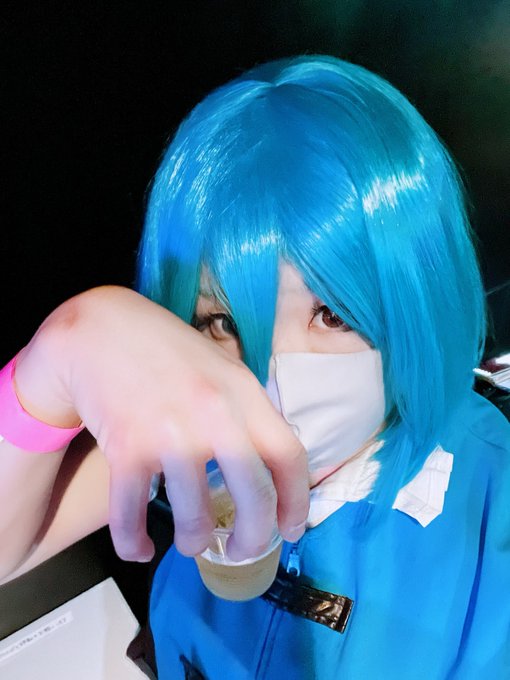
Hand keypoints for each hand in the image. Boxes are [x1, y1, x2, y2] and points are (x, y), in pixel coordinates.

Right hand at [20, 286, 308, 561]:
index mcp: (245, 393)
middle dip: (255, 538)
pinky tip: (140, 548)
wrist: (102, 330)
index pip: (289, 456)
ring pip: (194, 516)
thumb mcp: (223, 367)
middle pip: (254, 496)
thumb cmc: (168, 350)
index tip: (291, 530)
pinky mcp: (126, 447)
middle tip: (243, 551)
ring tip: (192, 543)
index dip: (296, 502)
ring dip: (194, 541)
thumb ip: (248, 408)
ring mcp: (170, 433)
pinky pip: (132, 514)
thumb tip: (272, 460)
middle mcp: (215, 415)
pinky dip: (134, 543)